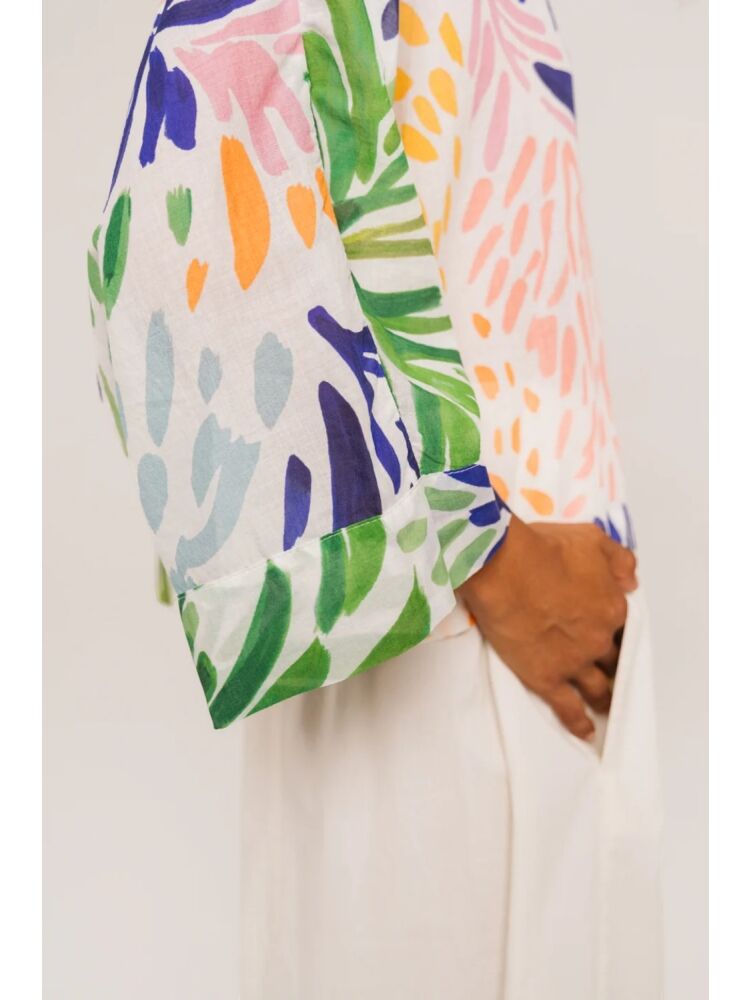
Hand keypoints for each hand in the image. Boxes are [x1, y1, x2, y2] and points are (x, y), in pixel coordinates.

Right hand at [457, 517, 637, 740]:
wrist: (502, 566)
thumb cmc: (543, 547)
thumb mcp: (591, 538)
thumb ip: (619, 560)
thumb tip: (632, 582)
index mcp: (612, 606)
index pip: (622, 627)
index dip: (616, 632)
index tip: (610, 636)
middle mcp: (599, 639)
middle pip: (614, 660)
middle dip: (616, 668)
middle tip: (614, 676)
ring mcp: (574, 662)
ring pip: (598, 688)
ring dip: (605, 697)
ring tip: (606, 705)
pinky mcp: (546, 678)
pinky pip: (568, 707)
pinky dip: (579, 721)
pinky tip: (585, 729)